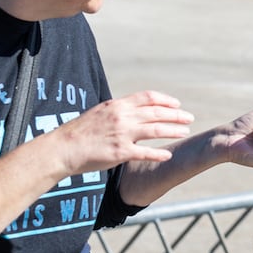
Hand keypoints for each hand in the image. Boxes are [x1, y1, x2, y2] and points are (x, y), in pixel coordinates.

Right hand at [56, 90, 194, 173]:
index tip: (177, 104)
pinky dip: (158, 153)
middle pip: (157, 112)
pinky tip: (168, 155)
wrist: (63, 148)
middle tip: (189, 118)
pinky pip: (145, 152)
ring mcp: (122, 134)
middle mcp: (122, 117)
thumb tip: (135, 110)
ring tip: (185, 132)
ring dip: (174, 130)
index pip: (148, 97)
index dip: (166, 100)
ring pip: (156, 130)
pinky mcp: (120, 152)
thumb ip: (119, 111)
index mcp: (117, 105)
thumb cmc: (80, 132)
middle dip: (176, 115)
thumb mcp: (100, 113)